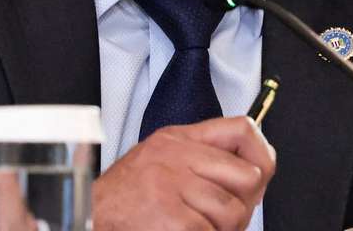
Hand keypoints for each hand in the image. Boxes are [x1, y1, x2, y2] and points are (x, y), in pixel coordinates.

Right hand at [92, 117, 275, 230]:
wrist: (92, 215)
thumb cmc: (127, 193)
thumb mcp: (162, 156)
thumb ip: (201, 155)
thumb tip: (253, 169)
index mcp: (179, 139)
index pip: (242, 130)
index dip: (260, 155)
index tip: (258, 174)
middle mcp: (177, 156)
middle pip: (248, 178)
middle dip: (242, 204)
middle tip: (223, 216)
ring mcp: (173, 185)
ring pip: (233, 211)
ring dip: (220, 228)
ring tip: (197, 225)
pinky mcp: (172, 218)